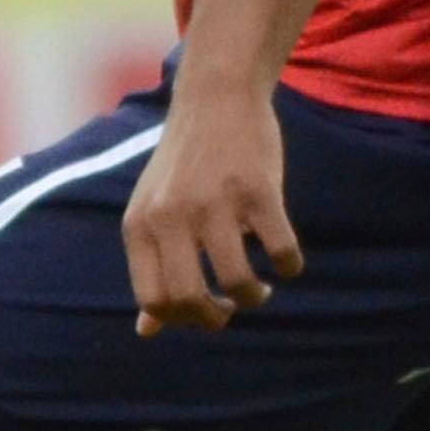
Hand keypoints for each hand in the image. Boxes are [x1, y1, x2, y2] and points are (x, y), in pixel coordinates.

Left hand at [125, 79, 301, 333]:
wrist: (216, 98)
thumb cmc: (184, 166)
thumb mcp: (153, 213)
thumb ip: (151, 269)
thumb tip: (146, 332)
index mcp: (140, 225)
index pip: (154, 301)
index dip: (183, 319)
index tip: (205, 307)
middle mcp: (170, 215)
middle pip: (190, 298)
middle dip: (217, 317)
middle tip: (233, 306)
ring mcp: (214, 202)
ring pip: (237, 281)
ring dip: (255, 297)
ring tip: (260, 287)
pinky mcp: (257, 189)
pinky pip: (281, 251)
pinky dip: (289, 266)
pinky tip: (285, 259)